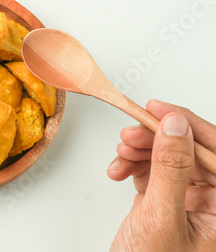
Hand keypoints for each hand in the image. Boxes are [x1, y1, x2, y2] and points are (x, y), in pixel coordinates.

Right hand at [107, 100, 215, 251]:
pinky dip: (132, 163)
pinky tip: (120, 170)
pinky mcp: (164, 198)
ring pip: (167, 155)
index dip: (190, 126)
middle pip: (188, 149)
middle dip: (157, 138)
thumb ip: (171, 168)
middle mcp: (211, 201)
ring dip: (141, 150)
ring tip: (121, 153)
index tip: (161, 110)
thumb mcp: (161, 216)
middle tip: (132, 133)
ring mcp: (187, 198)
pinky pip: (151, 167)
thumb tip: (175, 126)